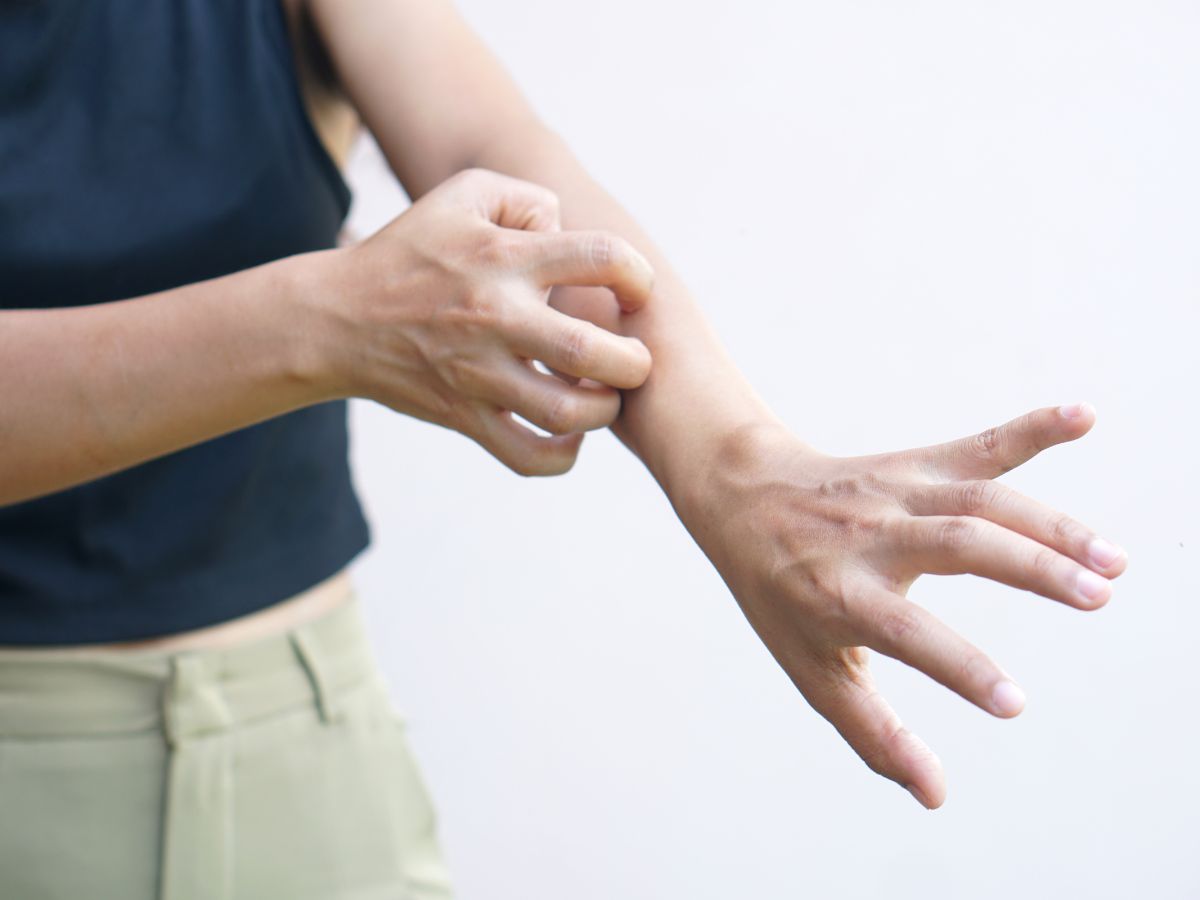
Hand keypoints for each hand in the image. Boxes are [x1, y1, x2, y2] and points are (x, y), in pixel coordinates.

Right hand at [316, 167, 654, 474]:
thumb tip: (569, 232)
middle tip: (634, 358)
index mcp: (502, 258)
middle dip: (633, 360)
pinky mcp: (463, 417)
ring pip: (565, 412)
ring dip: (604, 410)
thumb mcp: (461, 195)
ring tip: (605, 395)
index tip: (636, 292)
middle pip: (590, 350)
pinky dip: (563, 456)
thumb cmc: (409, 252)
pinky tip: (572, 435)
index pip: (599, 258)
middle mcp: (494, 317)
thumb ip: (528, 197)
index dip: (638, 275)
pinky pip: (526, 456)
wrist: (337, 319)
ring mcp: (478, 374)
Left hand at [680, 403, 1126, 807]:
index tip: (1014, 702)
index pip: (906, 632)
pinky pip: (976, 448)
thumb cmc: (778, 595)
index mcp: (840, 594)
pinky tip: (1083, 417)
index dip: (958, 667)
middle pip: (959, 545)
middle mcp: (870, 538)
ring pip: (979, 501)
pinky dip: (1030, 431)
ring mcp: (895, 495)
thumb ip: (872, 732)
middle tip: (1099, 597)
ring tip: (1112, 560)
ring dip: (1050, 524)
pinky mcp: (913, 465)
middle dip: (1031, 569)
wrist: (741, 498)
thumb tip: (935, 796)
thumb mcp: (810, 668)